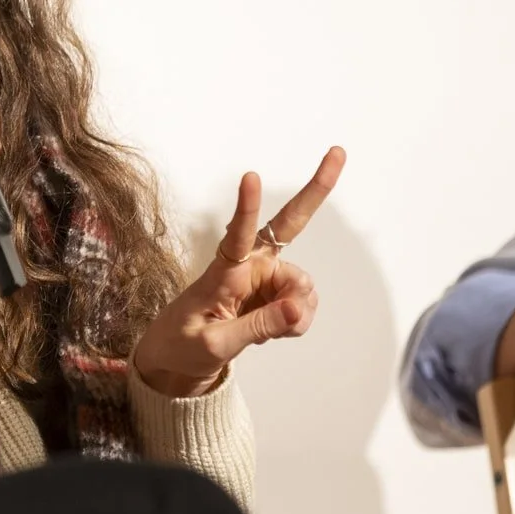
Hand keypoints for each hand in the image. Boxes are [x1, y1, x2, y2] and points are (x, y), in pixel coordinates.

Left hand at [132, 147, 345, 397]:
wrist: (177, 359)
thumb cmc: (182, 344)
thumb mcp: (216, 344)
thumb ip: (258, 326)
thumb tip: (297, 309)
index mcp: (222, 271)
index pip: (236, 235)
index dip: (246, 206)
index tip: (250, 176)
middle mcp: (247, 265)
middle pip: (288, 225)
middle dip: (314, 191)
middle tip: (338, 153)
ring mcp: (263, 277)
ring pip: (303, 286)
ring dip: (298, 312)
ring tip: (271, 332)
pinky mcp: (273, 293)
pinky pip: (301, 305)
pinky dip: (296, 321)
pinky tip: (274, 329)